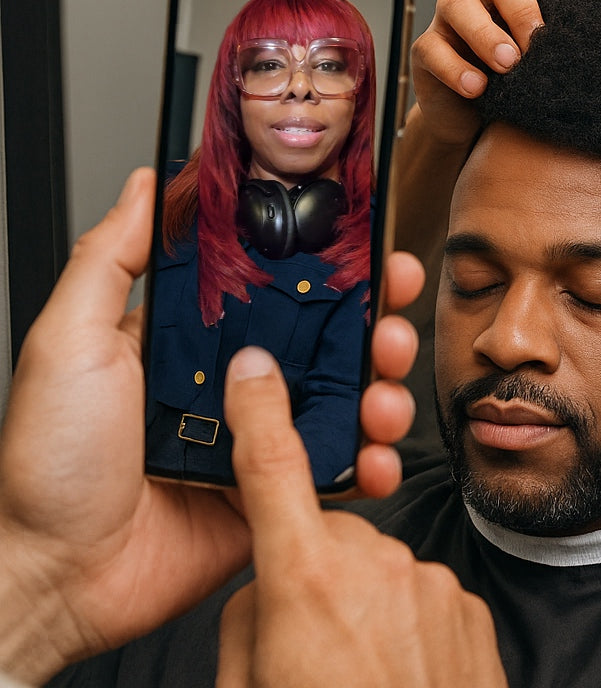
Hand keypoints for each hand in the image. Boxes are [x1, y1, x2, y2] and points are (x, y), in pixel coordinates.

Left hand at [0, 170, 425, 683]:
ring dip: (384, 392)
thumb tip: (148, 184)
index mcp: (193, 340)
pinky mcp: (276, 494)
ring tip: (384, 399)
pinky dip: (373, 465)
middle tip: (392, 327)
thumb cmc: (47, 466)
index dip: (333, 266)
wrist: (57, 577)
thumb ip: (111, 260)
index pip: (279, 287)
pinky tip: (375, 459)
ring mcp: (260, 439)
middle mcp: (234, 383)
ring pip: (349, 402)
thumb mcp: (69, 343)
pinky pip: (341, 472)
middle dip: (379, 327)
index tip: (372, 251)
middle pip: (332, 341)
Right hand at [216, 348, 505, 687]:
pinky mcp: (468, 607)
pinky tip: (399, 673)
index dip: (260, 414)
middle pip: (329, 537)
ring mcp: (429, 584)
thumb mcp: (247, 686)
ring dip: (363, 604)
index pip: (274, 472)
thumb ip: (251, 619)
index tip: (256, 369)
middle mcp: (375, 566)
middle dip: (313, 571)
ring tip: (358, 671)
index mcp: (305, 580)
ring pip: (378, 570)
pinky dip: (405, 624)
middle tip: (307, 639)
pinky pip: (421, 596)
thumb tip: (268, 589)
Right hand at [408, 0, 560, 150]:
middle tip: (537, 43)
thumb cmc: (520, 83)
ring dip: (485, 33)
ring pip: (456, 4)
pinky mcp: (425, 50)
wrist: (476, 122)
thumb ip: (569, 48)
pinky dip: (455, 68)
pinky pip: (432, 49)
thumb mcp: (547, 64)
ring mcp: (448, 19)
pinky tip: (477, 88)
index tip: (573, 22)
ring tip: (508, 65)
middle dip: (518, 5)